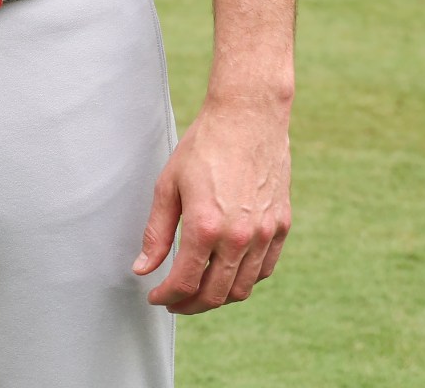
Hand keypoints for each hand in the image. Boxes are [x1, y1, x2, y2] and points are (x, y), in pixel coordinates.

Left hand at [134, 94, 291, 313]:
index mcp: (206, 226)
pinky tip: (226, 273)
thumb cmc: (204, 147)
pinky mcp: (281, 226)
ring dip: (218, 298)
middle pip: (215, 295)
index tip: (155, 297)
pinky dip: (244, 280)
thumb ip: (156, 233)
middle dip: (190, 305)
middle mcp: (239, 237)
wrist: (248, 118)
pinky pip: (264, 269)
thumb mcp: (168, 186)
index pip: (184, 282)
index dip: (167, 297)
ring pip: (242, 288)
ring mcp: (265, 233)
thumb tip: (143, 269)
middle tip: (174, 302)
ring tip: (198, 291)